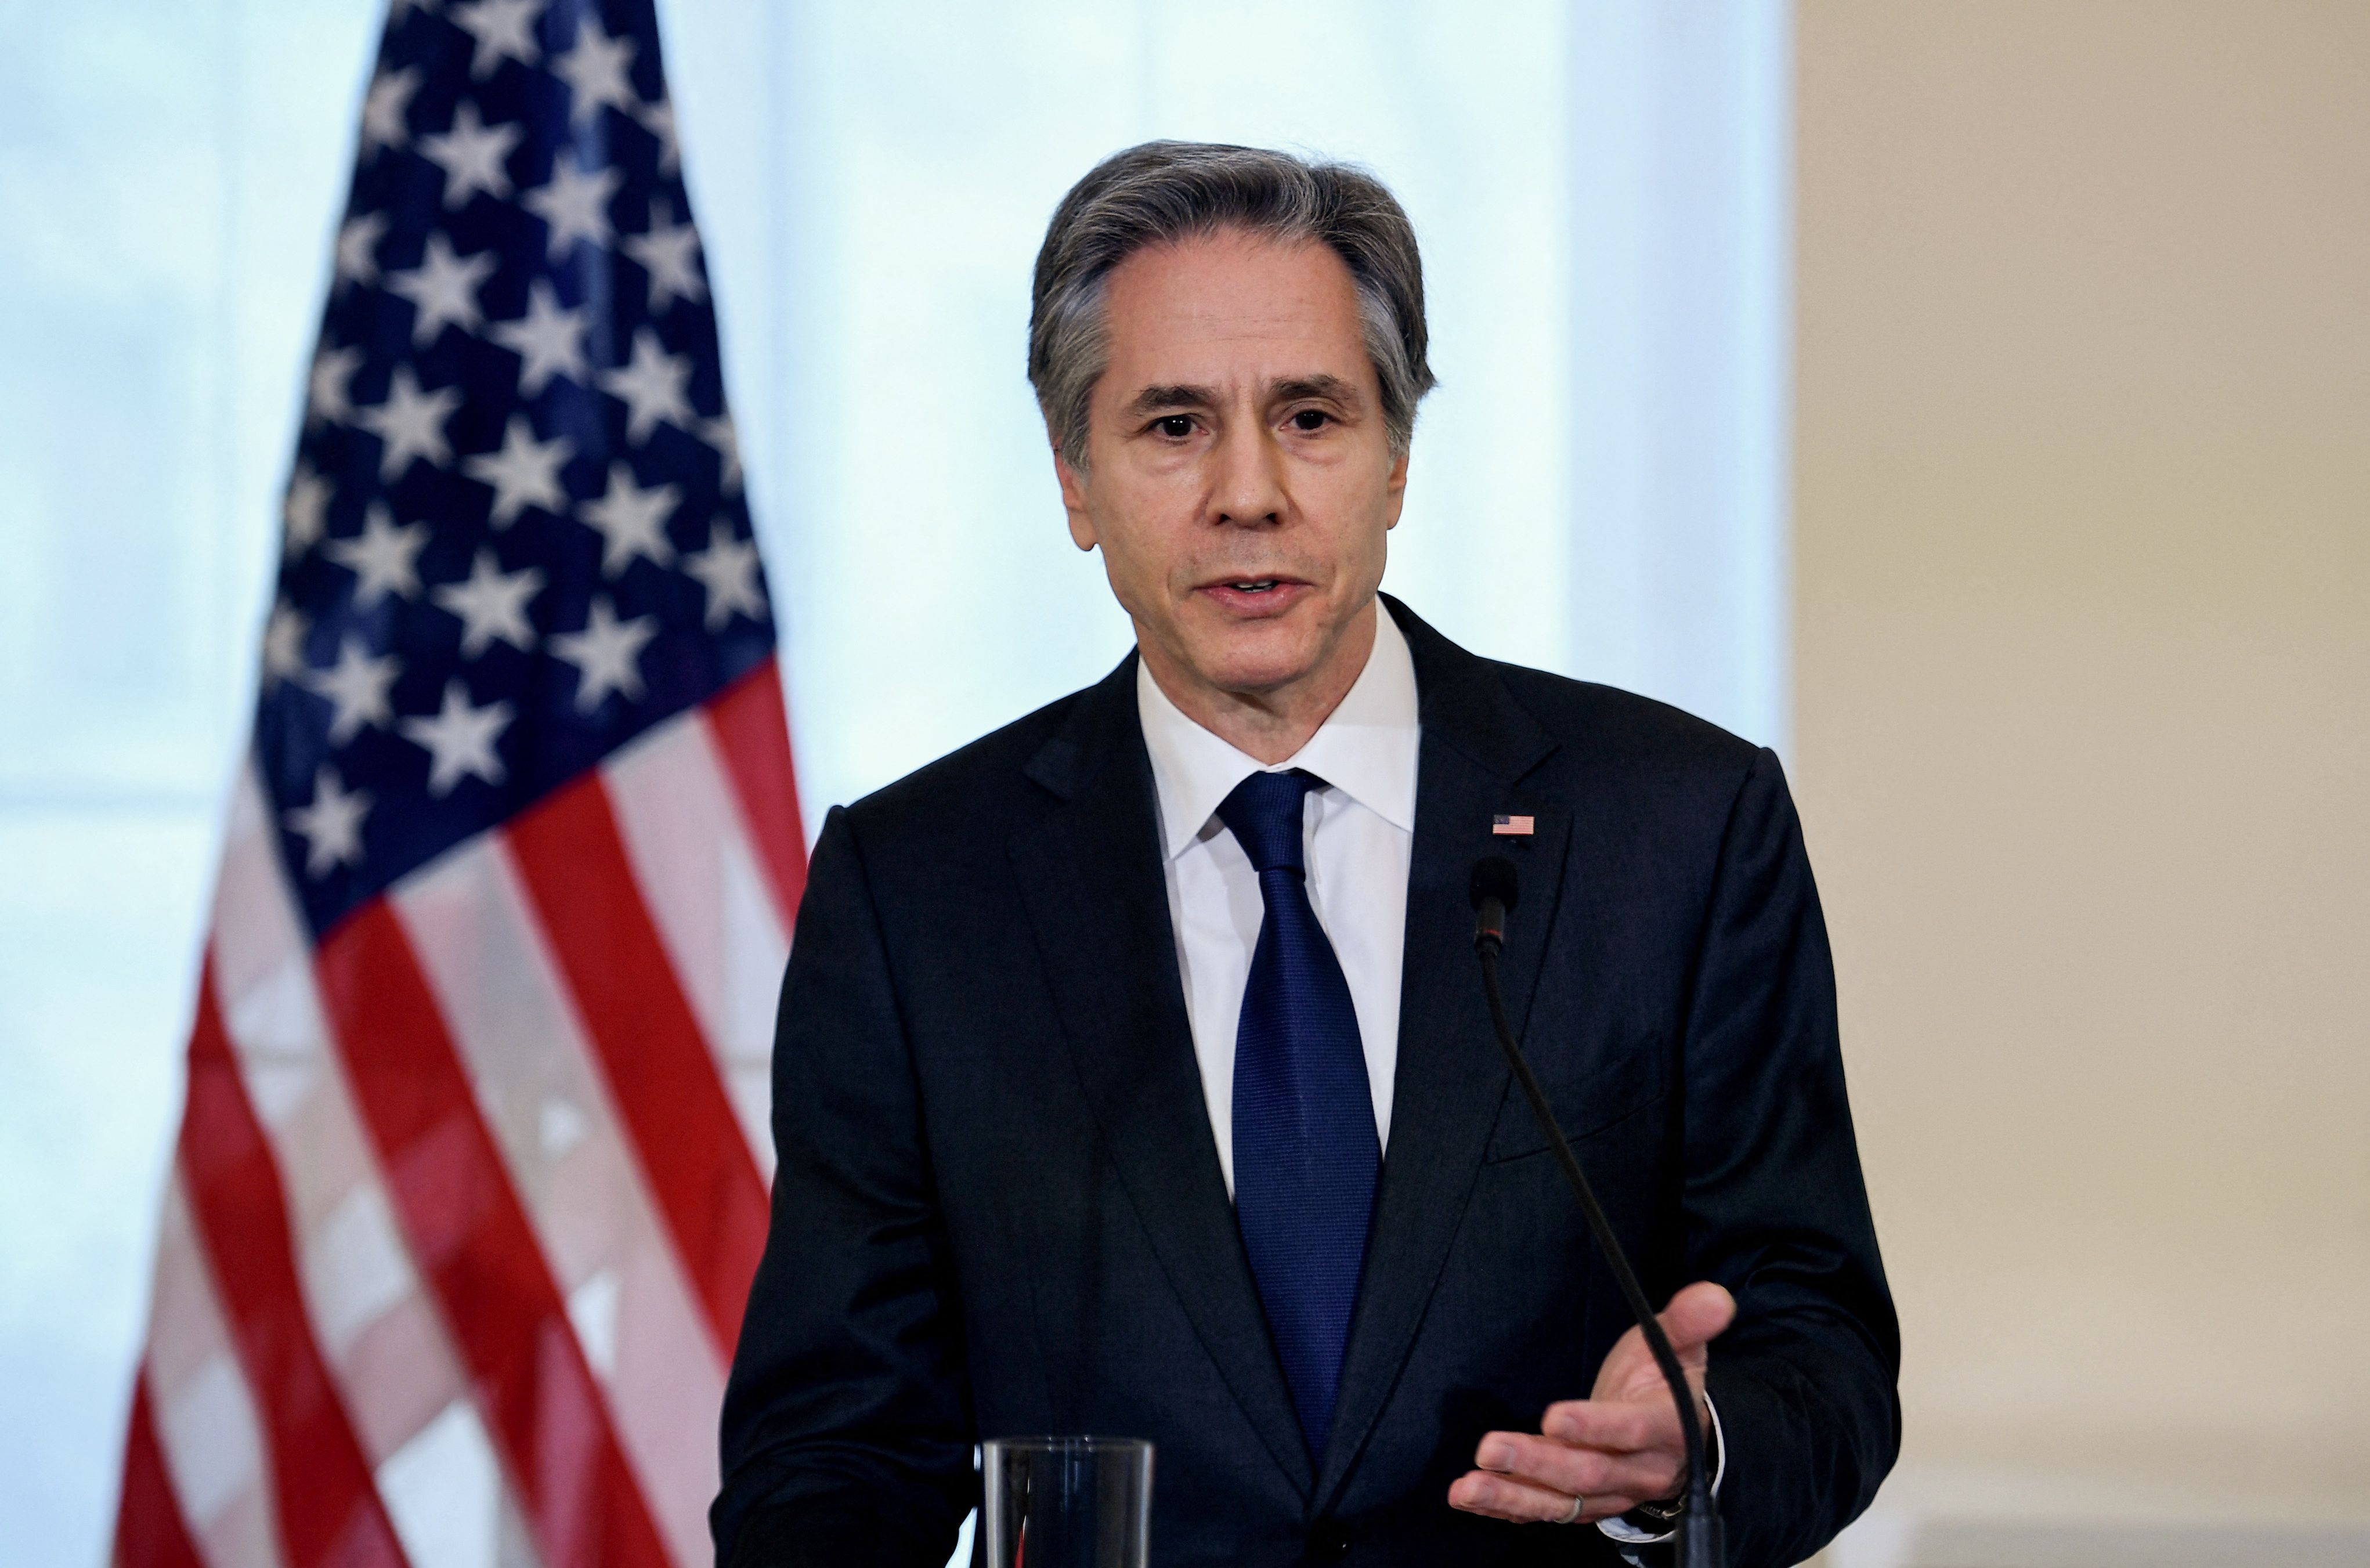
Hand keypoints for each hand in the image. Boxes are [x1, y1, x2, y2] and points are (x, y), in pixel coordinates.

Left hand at [1447, 1281, 1734, 1524]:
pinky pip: (1545, 1512)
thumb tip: (1714, 1295)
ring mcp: (1609, 1494)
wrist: (1678, 1436)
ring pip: (1562, 1502)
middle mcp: (1638, 1471)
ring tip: (1468, 1487)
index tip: (1553, 1417)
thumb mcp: (1678, 1346)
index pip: (1630, 1431)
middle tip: (1489, 1448)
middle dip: (1536, 1463)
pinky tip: (1469, 1497)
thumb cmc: (1667, 1382)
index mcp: (1665, 1428)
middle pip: (1587, 1473)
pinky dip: (1508, 1507)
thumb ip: (1689, 1321)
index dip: (1594, 1427)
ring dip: (1512, 1495)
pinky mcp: (1583, 1505)